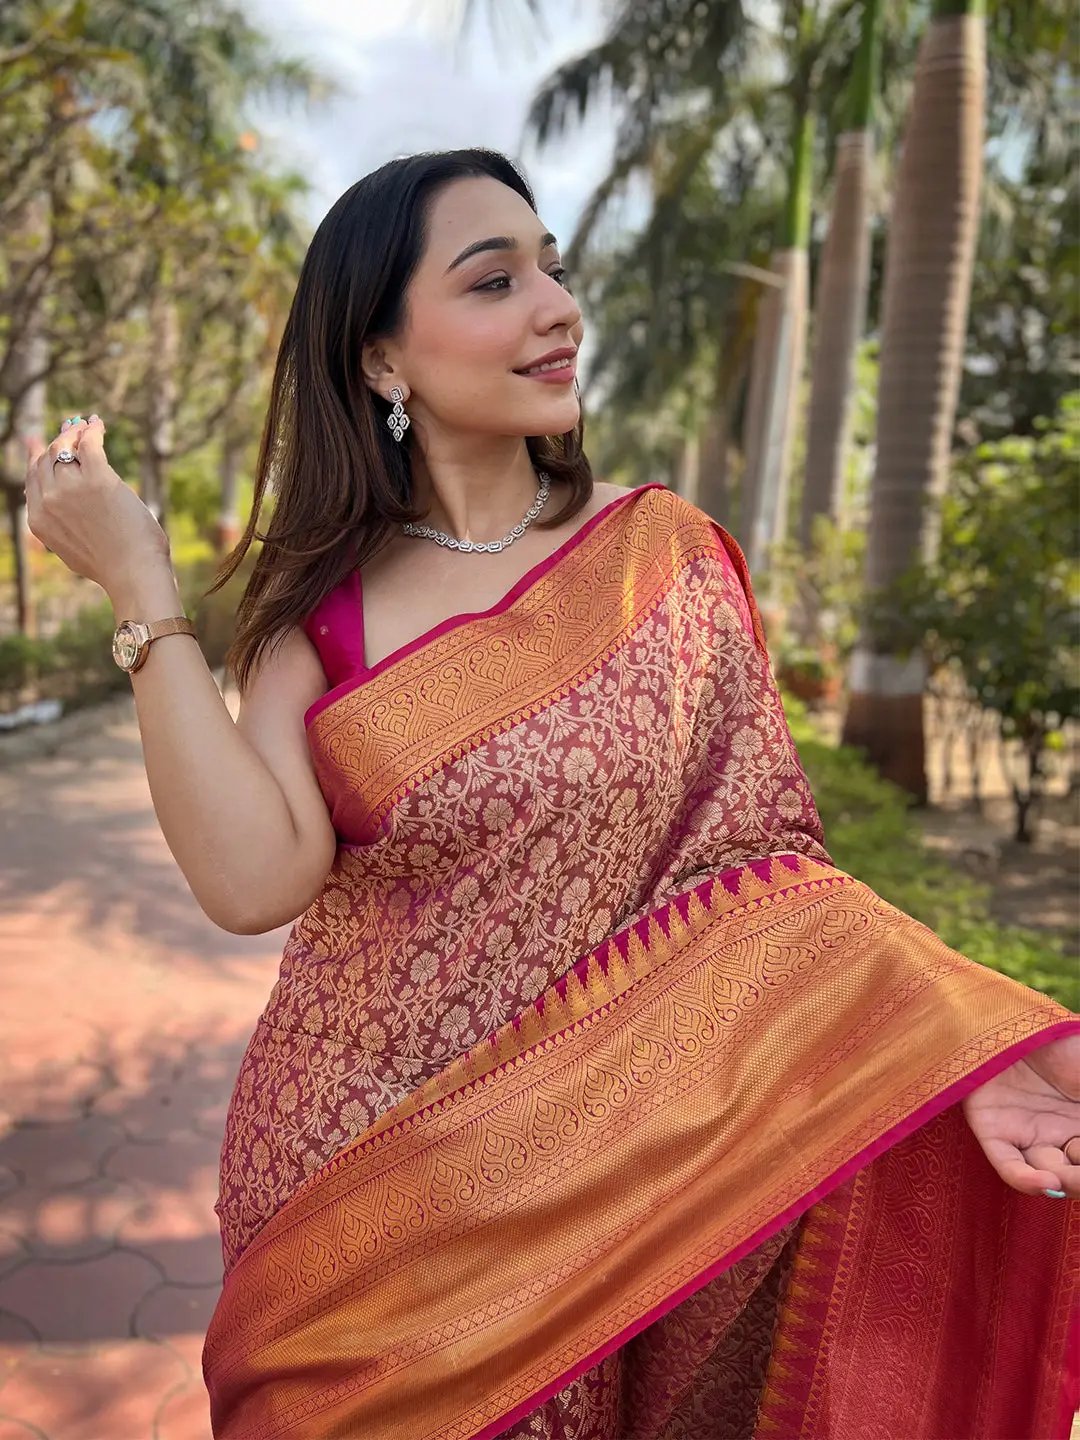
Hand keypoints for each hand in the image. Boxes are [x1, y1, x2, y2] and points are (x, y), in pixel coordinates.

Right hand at [24, 416, 171, 596]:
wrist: (133, 573)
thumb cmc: (113, 566)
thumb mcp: (74, 549)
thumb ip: (63, 528)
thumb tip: (64, 512)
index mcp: (39, 521)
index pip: (32, 478)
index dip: (36, 457)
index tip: (37, 442)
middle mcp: (48, 501)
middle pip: (45, 459)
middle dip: (57, 440)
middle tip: (71, 429)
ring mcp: (70, 489)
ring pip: (63, 447)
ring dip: (75, 432)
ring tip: (88, 426)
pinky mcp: (96, 479)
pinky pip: (89, 445)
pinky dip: (93, 431)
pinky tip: (98, 425)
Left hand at [961, 1033, 1079, 1196]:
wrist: (1012, 1016)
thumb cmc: (1063, 1040)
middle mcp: (1057, 1134)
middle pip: (1075, 1174)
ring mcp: (1026, 1134)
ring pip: (1045, 1175)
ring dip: (1063, 1182)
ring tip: (1067, 1176)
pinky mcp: (994, 1129)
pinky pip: (1008, 1165)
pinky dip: (1026, 1181)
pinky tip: (1046, 1181)